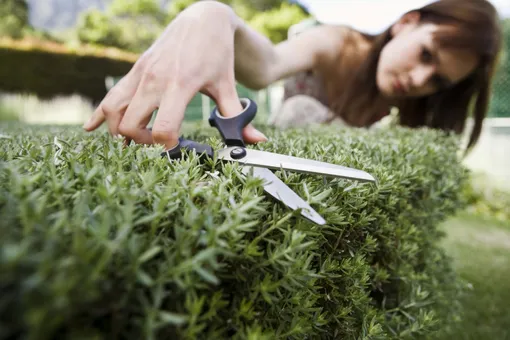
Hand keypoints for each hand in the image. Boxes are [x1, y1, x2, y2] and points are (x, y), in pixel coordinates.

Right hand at [82, 2, 267, 149]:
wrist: (203, 20)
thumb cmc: (217, 54)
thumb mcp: (228, 86)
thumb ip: (237, 117)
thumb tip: (255, 141)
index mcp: (180, 86)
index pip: (164, 129)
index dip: (168, 148)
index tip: (178, 152)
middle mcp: (155, 80)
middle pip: (131, 125)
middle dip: (142, 144)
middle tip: (158, 146)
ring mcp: (141, 74)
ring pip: (113, 111)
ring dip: (119, 132)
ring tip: (133, 143)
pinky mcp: (135, 70)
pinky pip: (110, 95)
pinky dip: (100, 114)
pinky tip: (91, 128)